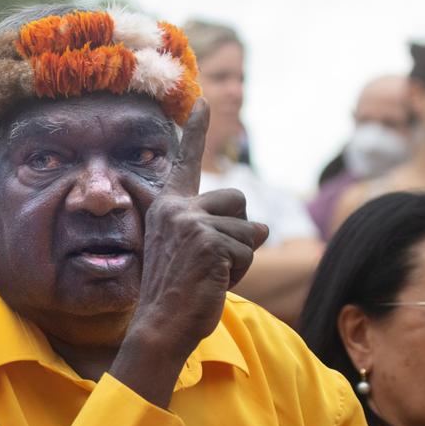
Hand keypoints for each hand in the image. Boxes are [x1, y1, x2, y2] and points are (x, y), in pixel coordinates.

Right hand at [111, 99, 268, 406]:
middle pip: (238, 200)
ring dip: (241, 258)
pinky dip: (240, 271)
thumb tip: (262, 226)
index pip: (186, 161)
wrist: (162, 324)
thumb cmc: (178, 292)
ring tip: (210, 275)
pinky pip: (247, 250)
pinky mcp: (206, 240)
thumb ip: (218, 229)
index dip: (195, 130)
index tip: (204, 101)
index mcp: (168, 206)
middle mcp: (176, 208)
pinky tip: (213, 282)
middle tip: (212, 262)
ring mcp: (190, 222)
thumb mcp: (192, 251)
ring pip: (248, 229)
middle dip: (240, 232)